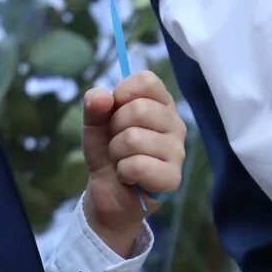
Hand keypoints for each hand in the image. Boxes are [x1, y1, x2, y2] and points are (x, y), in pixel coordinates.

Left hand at [82, 70, 185, 255]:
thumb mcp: (94, 123)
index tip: (114, 110)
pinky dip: (123, 171)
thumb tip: (103, 97)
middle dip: (114, 128)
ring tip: (122, 160)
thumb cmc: (107, 151)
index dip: (122, 92)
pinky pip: (139, 165)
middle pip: (139, 109)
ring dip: (116, 152)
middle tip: (117, 142)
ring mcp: (177, 152)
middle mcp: (175, 125)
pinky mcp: (172, 179)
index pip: (147, 80)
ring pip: (134, 138)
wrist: (107, 191)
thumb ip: (94, 104)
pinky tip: (129, 176)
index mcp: (160, 104)